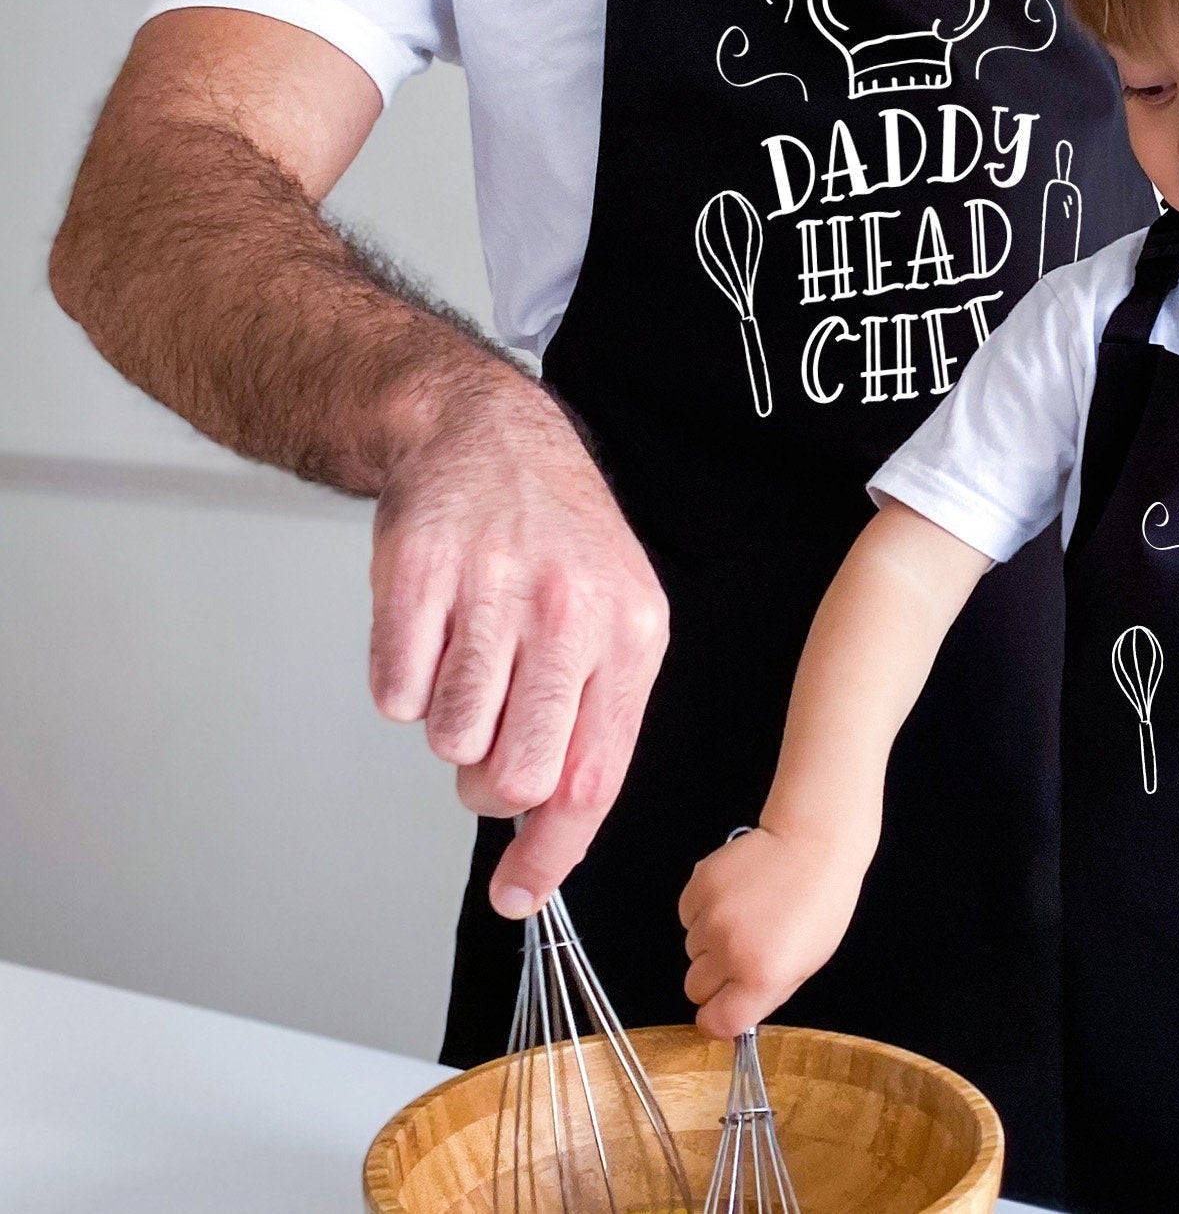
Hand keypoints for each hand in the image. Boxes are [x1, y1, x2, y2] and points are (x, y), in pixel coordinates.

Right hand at [368, 372, 667, 917]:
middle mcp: (569, 611)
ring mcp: (491, 590)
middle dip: (491, 785)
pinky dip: (403, 683)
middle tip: (488, 742)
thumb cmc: (558, 540)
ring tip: (467, 664)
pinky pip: (395, 693)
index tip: (519, 895)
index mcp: (630, 632)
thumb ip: (595, 723)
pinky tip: (432, 633)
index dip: (551, 854)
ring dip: (448, 726)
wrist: (491, 436)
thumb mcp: (615, 618)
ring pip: (450, 740)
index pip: (594, 779)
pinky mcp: (419, 574)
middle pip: (518, 775)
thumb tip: (550, 840)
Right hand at [677, 825, 869, 1038]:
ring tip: (746, 915)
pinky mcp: (699, 885)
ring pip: (690, 949)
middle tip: (740, 954)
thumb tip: (735, 1013)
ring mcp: (712, 917)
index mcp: (761, 978)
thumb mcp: (806, 964)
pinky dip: (702, 911)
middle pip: (695, 987)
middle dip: (713, 978)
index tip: (723, 1008)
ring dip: (710, 940)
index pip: (715, 1023)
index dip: (717, 1019)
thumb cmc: (821, 901)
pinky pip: (687, 915)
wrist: (813, 843)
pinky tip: (733, 896)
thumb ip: (765, 994)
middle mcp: (731, 951)